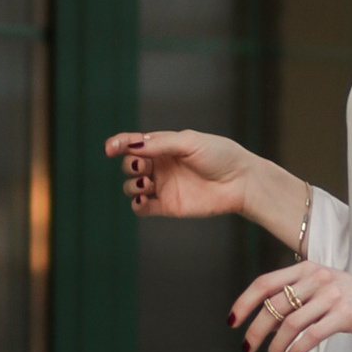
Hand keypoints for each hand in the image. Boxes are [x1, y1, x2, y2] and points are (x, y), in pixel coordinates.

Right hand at [106, 129, 254, 221]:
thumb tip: (132, 146)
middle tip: (143, 167)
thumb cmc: (220, 155)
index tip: (110, 148)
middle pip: (129, 165)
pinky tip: (144, 199)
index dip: (118, 144)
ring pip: (131, 187)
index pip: (133, 144)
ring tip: (146, 184)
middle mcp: (161, 166)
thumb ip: (161, 144)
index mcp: (164, 146)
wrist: (241, 182)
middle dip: (130, 165)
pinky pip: (142, 208)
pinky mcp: (168, 206)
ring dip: (132, 185)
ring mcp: (163, 186)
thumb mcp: (190, 142)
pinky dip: (137, 204)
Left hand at [234, 263, 351, 351]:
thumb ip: (294, 298)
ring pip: (291, 323)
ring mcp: (331, 296)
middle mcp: (316, 278)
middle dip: (256, 330)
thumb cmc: (351, 297)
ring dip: (275, 344)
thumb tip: (263, 320)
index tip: (232, 322)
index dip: (244, 303)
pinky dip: (297, 348)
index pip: (265, 283)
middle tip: (248, 348)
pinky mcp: (345, 314)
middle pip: (274, 306)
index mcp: (305, 269)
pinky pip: (313, 334)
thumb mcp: (320, 287)